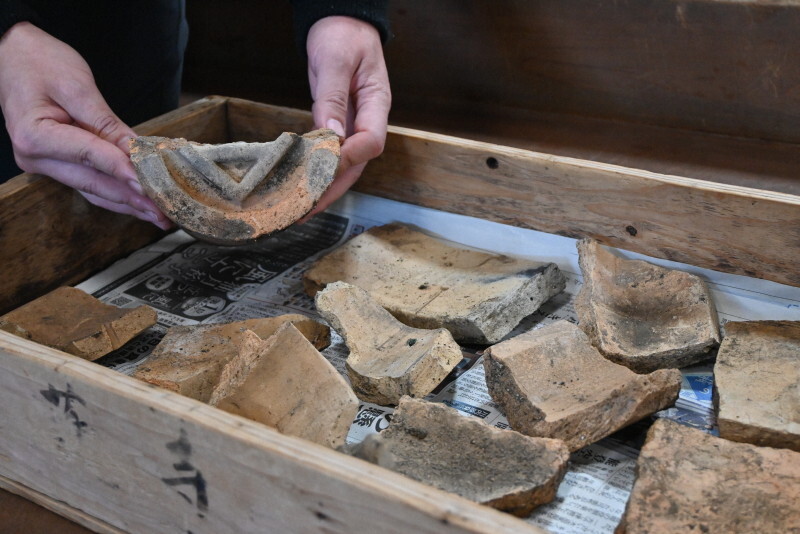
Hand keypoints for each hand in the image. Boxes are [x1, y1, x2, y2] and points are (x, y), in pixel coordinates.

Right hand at [0, 22, 170, 228]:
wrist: (14, 57)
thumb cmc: (40, 63)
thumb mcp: (76, 87)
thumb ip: (105, 122)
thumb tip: (136, 151)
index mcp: (34, 136)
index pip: (89, 156)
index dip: (122, 170)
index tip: (150, 184)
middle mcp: (37, 158)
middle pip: (94, 183)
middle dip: (133, 199)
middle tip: (166, 211)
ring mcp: (47, 165)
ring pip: (94, 191)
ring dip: (129, 204)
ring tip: (160, 215)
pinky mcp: (60, 165)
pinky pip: (92, 184)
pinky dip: (118, 194)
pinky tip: (141, 203)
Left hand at [303, 15, 390, 217]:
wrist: (341, 21)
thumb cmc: (342, 33)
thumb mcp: (335, 59)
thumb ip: (332, 97)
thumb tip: (330, 135)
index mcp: (376, 102)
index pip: (371, 142)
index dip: (349, 157)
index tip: (323, 164)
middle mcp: (368, 119)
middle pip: (357, 164)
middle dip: (332, 189)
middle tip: (305, 210)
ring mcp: (353, 123)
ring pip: (343, 165)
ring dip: (322, 188)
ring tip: (298, 209)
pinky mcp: (337, 124)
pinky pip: (329, 154)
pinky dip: (314, 171)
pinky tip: (298, 186)